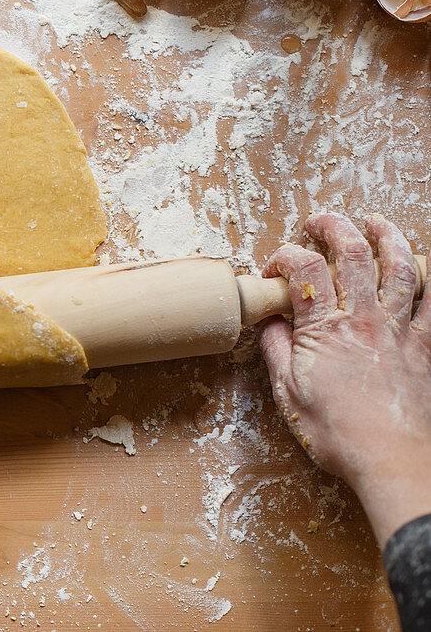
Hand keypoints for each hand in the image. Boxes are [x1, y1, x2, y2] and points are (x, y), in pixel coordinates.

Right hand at [257, 213, 430, 545]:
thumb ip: (277, 351)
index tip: (274, 269)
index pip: (304, 270)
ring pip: (401, 267)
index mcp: (324, 330)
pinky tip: (430, 265)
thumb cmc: (338, 435)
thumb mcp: (288, 394)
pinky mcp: (426, 347)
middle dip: (335, 227)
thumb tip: (268, 323)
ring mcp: (400, 331)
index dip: (285, 258)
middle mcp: (364, 320)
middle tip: (321, 221)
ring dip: (388, 237)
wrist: (393, 461)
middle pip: (353, 254)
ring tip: (377, 223)